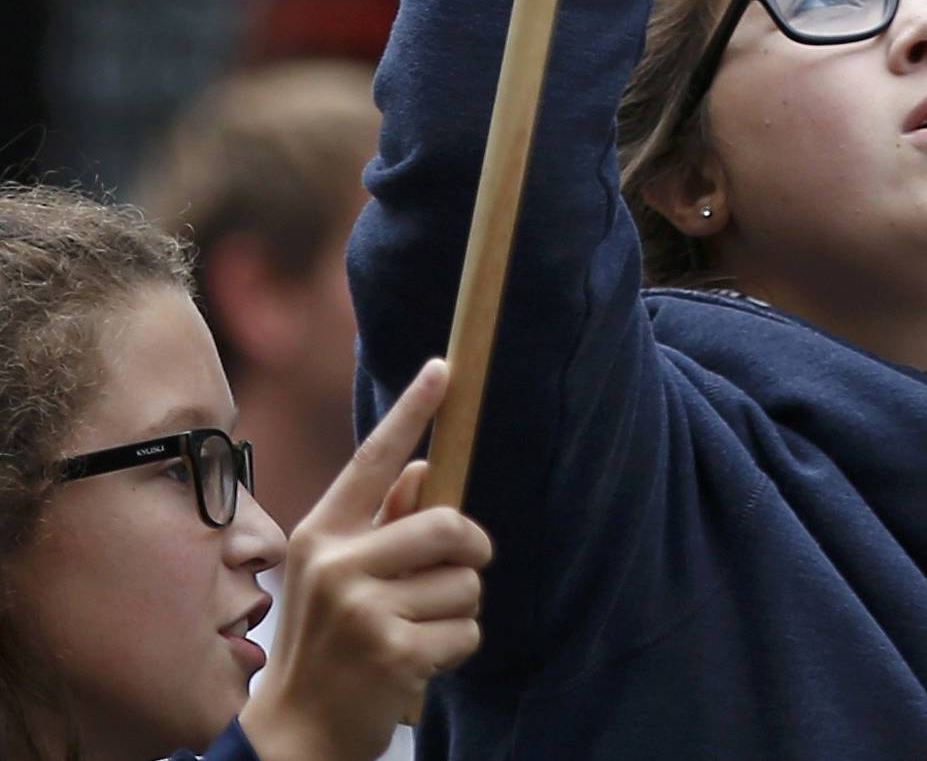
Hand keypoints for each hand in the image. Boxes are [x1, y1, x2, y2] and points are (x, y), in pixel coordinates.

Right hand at [239, 360, 492, 760]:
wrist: (293, 737)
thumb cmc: (325, 646)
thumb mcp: (335, 577)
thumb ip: (379, 524)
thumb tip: (425, 469)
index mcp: (322, 535)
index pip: (373, 460)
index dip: (412, 411)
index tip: (444, 367)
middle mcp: (338, 565)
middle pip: (449, 524)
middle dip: (469, 552)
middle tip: (455, 575)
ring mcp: (364, 610)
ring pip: (466, 583)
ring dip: (459, 611)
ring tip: (417, 633)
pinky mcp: (393, 653)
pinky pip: (467, 631)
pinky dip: (456, 649)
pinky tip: (417, 665)